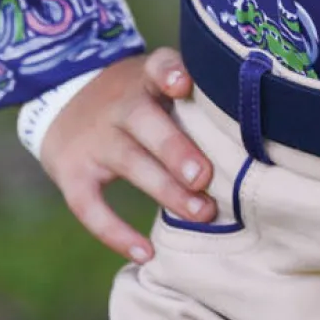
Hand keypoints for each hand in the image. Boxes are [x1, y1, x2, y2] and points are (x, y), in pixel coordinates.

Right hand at [39, 46, 214, 263]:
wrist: (63, 100)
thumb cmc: (136, 97)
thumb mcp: (156, 80)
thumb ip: (195, 96)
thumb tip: (255, 126)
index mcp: (144, 77)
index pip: (157, 66)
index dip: (170, 74)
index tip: (185, 84)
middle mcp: (117, 105)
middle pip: (146, 123)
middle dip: (176, 150)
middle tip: (204, 176)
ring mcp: (93, 140)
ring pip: (129, 163)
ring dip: (165, 190)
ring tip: (202, 213)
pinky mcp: (72, 173)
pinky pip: (90, 207)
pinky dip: (116, 233)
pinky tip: (147, 253)